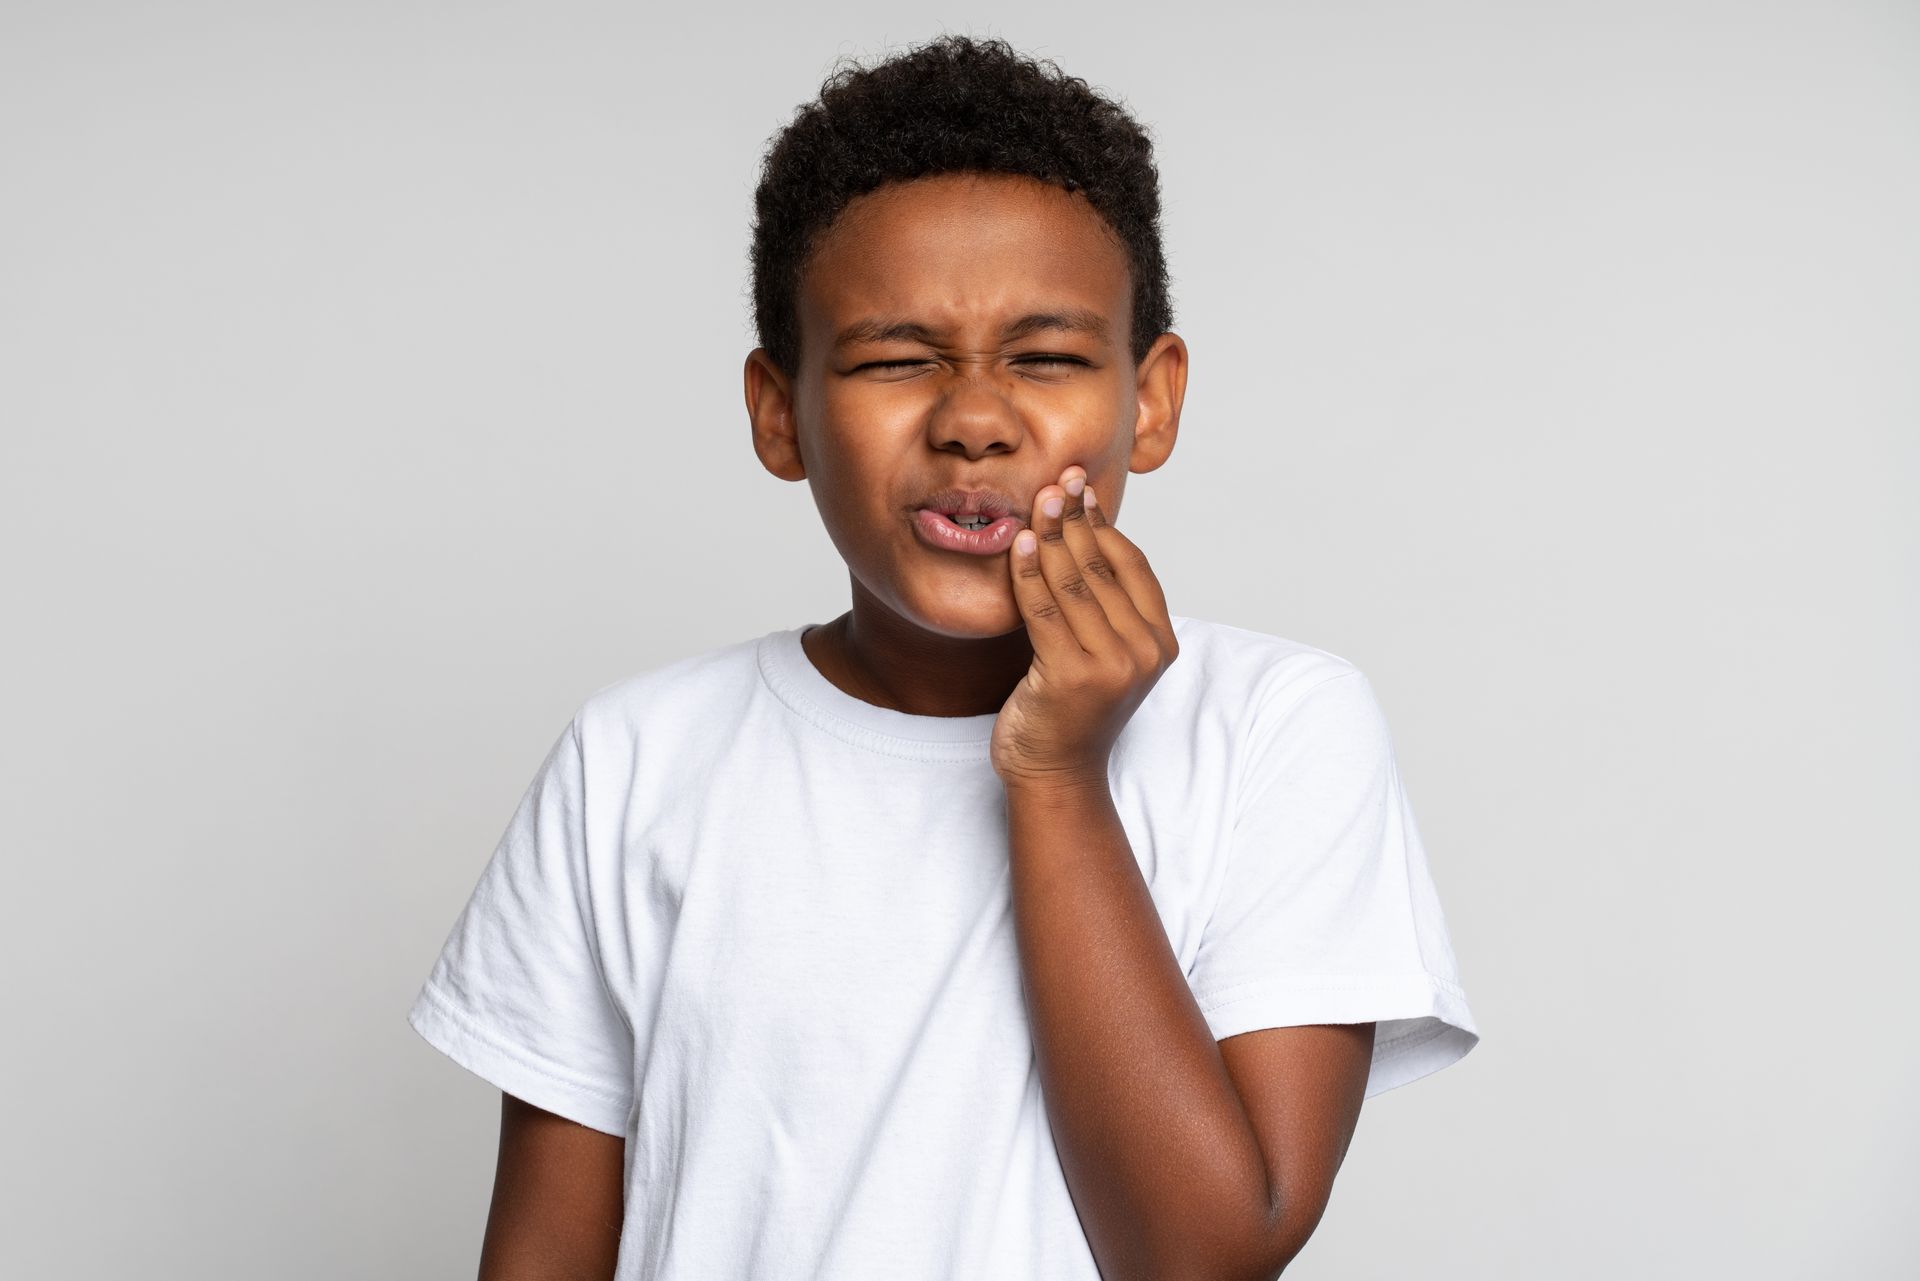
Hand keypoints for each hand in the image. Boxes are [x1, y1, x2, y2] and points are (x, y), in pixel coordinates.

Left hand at [992, 465, 1178, 788]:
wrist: (1054, 772)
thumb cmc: (1070, 709)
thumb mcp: (1100, 651)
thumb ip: (1101, 605)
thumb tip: (1080, 532)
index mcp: (1161, 642)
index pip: (1132, 566)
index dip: (1104, 523)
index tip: (1081, 488)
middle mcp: (1144, 652)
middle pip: (1103, 568)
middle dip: (1075, 518)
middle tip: (1056, 479)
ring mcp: (1112, 666)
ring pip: (1075, 583)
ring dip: (1051, 535)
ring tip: (1036, 500)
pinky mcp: (1072, 676)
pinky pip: (1045, 610)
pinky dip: (1028, 572)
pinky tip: (1017, 543)